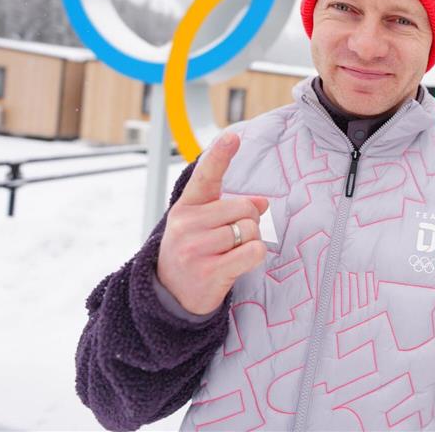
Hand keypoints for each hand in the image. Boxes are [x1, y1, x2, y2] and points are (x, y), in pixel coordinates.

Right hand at [156, 133, 267, 314]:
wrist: (171, 297)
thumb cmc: (194, 253)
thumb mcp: (204, 225)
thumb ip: (231, 207)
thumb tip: (263, 202)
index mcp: (187, 207)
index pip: (206, 176)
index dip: (220, 155)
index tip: (233, 136)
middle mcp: (187, 224)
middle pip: (244, 208)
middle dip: (249, 221)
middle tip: (233, 238)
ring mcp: (196, 248)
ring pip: (250, 230)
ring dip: (250, 241)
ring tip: (230, 253)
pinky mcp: (209, 271)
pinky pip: (253, 252)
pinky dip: (254, 257)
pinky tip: (237, 264)